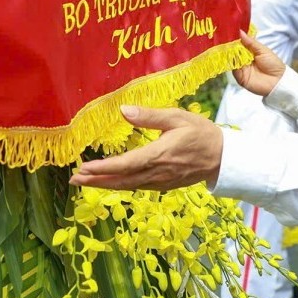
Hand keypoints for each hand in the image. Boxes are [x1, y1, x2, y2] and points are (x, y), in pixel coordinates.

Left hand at [69, 106, 222, 190]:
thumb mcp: (178, 117)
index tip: (83, 168)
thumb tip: (123, 110)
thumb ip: (150, 116)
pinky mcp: (163, 185)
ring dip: (105, 184)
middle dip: (96, 181)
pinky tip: (110, 182)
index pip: (125, 165)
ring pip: (127, 186)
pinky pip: (137, 186)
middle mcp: (157, 172)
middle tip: (74, 179)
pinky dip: (120, 185)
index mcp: (159, 155)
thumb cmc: (201, 133)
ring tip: (84, 181)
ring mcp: (160, 182)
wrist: (223, 158)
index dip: (102, 168)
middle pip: (121, 180)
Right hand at [232, 31, 285, 96]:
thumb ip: (251, 42)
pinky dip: (230, 63)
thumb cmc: (273, 64)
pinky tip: (230, 57)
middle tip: (225, 38)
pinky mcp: (240, 77)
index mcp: (250, 52)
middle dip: (229, 45)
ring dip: (228, 53)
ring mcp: (241, 68)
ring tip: (227, 46)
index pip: (239, 44)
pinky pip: (232, 69)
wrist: (278, 81)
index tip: (229, 32)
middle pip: (233, 51)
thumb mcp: (263, 50)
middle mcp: (244, 59)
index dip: (234, 38)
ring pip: (231, 59)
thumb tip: (240, 32)